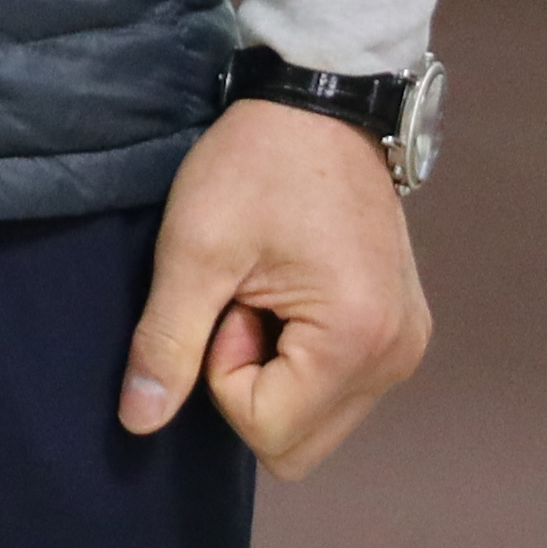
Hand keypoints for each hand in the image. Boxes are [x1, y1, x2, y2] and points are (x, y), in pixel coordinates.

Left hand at [115, 98, 433, 476]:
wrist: (321, 102)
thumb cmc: (255, 164)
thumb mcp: (195, 247)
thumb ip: (167, 341)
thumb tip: (140, 423)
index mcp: (356, 340)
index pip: (264, 427)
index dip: (222, 374)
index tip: (230, 300)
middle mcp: (396, 358)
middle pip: (296, 445)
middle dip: (251, 387)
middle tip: (244, 303)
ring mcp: (406, 348)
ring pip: (316, 425)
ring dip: (275, 375)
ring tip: (267, 294)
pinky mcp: (402, 334)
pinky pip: (337, 392)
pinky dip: (301, 362)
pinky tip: (291, 297)